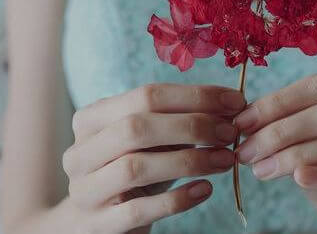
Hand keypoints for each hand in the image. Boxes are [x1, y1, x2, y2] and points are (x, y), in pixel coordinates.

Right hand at [62, 83, 245, 232]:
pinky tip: (205, 190)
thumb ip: (179, 121)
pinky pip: (139, 210)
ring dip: (190, 160)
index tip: (234, 102)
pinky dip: (177, 199)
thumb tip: (230, 107)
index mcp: (92, 118)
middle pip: (137, 127)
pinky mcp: (97, 225)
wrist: (91, 222)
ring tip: (226, 159)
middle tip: (230, 132)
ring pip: (136, 167)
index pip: (146, 95)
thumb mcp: (148, 141)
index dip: (195, 96)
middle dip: (192, 126)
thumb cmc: (132, 169)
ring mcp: (85, 189)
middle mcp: (81, 151)